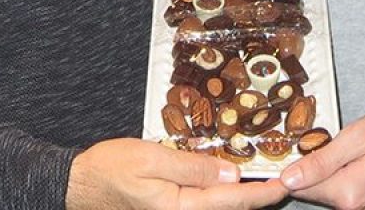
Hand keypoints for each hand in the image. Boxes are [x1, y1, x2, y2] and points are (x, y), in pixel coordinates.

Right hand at [67, 138, 287, 209]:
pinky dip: (220, 196)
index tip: (286, 182)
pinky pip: (202, 205)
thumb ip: (192, 167)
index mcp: (180, 208)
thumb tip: (231, 175)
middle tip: (284, 178)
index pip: (232, 200)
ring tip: (263, 180)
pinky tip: (228, 182)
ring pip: (218, 208)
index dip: (262, 193)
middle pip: (230, 208)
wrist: (79, 185)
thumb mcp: (151, 159)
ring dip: (240, 197)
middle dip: (257, 197)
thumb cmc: (109, 169)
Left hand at [279, 106, 364, 209]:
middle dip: (312, 168)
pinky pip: (347, 193)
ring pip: (330, 192)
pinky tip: (356, 161)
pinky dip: (344, 177)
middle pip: (314, 191)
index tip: (293, 150)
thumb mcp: (357, 137)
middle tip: (328, 142)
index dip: (292, 167)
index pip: (299, 187)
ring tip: (347, 150)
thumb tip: (290, 179)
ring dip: (329, 172)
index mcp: (348, 193)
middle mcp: (356, 209)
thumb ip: (321, 161)